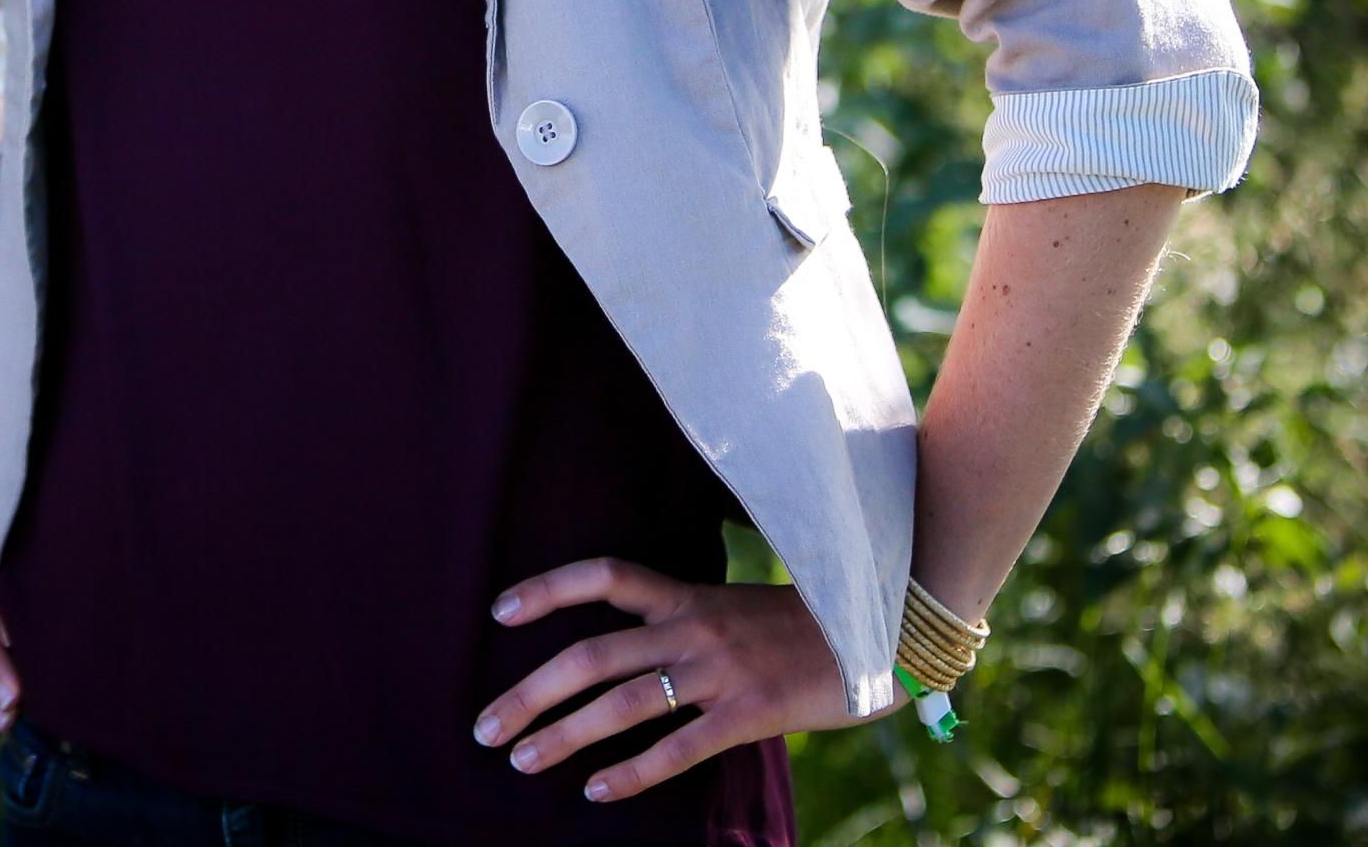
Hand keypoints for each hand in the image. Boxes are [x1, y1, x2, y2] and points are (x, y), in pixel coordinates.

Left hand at [471, 556, 867, 801]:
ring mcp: (719, 670)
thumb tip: (639, 643)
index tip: (499, 611)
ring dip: (562, 734)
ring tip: (520, 760)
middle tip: (484, 726)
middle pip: (591, 654)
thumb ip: (688, 619)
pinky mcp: (748, 713)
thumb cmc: (805, 625)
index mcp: (688, 594)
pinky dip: (631, 772)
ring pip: (621, 703)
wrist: (884, 628)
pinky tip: (595, 790)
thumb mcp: (738, 607)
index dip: (548, 590)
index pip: (604, 577)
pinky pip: (677, 748)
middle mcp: (693, 626)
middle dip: (530, 691)